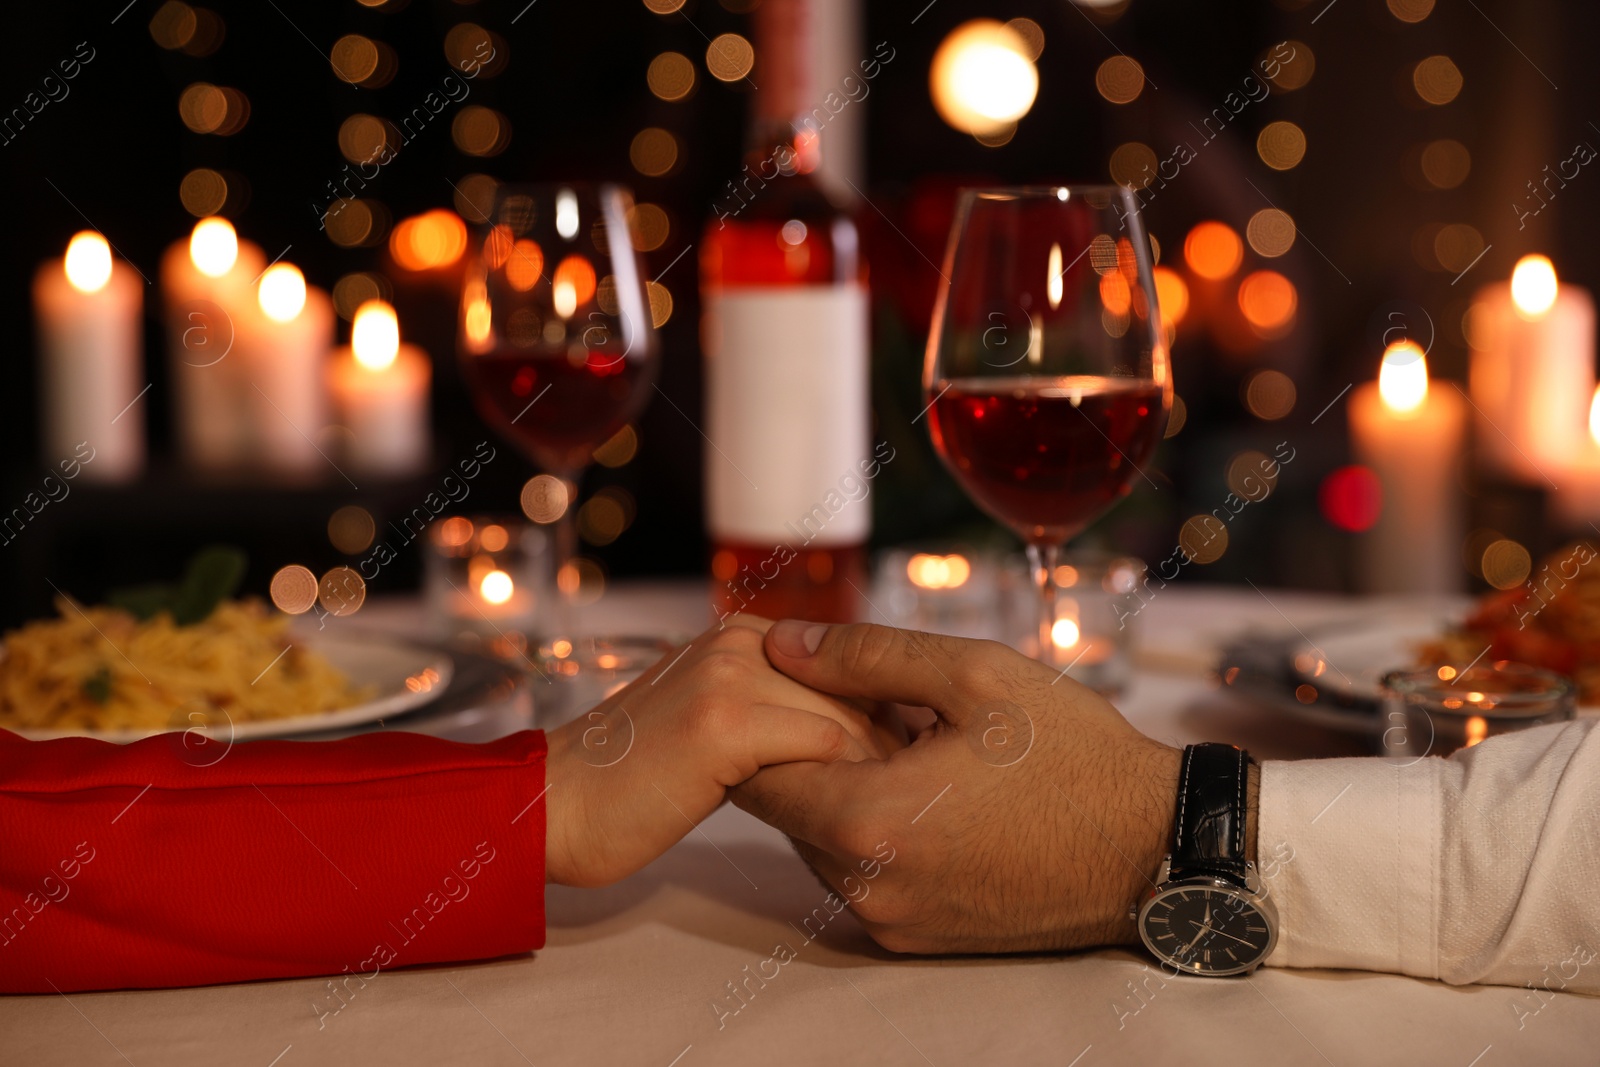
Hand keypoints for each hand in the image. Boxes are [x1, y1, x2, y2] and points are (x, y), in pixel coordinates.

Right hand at [543, 617, 888, 887]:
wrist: (559, 803)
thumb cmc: (637, 781)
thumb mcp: (714, 721)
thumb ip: (775, 711)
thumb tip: (860, 734)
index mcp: (745, 634)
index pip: (851, 667)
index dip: (885, 719)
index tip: (912, 768)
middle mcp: (743, 640)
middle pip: (859, 689)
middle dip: (891, 747)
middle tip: (914, 799)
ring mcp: (732, 674)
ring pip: (848, 720)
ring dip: (875, 773)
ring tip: (889, 817)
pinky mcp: (726, 721)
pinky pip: (822, 750)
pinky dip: (844, 787)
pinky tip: (845, 822)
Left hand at [730, 620, 1181, 953]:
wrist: (1157, 849)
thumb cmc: (1075, 756)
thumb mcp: (976, 676)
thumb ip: (867, 656)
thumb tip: (783, 643)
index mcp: (871, 822)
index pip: (753, 774)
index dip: (764, 718)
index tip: (798, 680)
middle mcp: (867, 888)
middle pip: (783, 809)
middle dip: (807, 751)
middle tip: (866, 704)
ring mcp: (891, 921)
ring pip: (818, 842)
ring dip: (841, 790)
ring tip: (906, 744)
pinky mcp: (917, 938)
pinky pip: (859, 875)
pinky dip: (872, 830)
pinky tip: (927, 789)